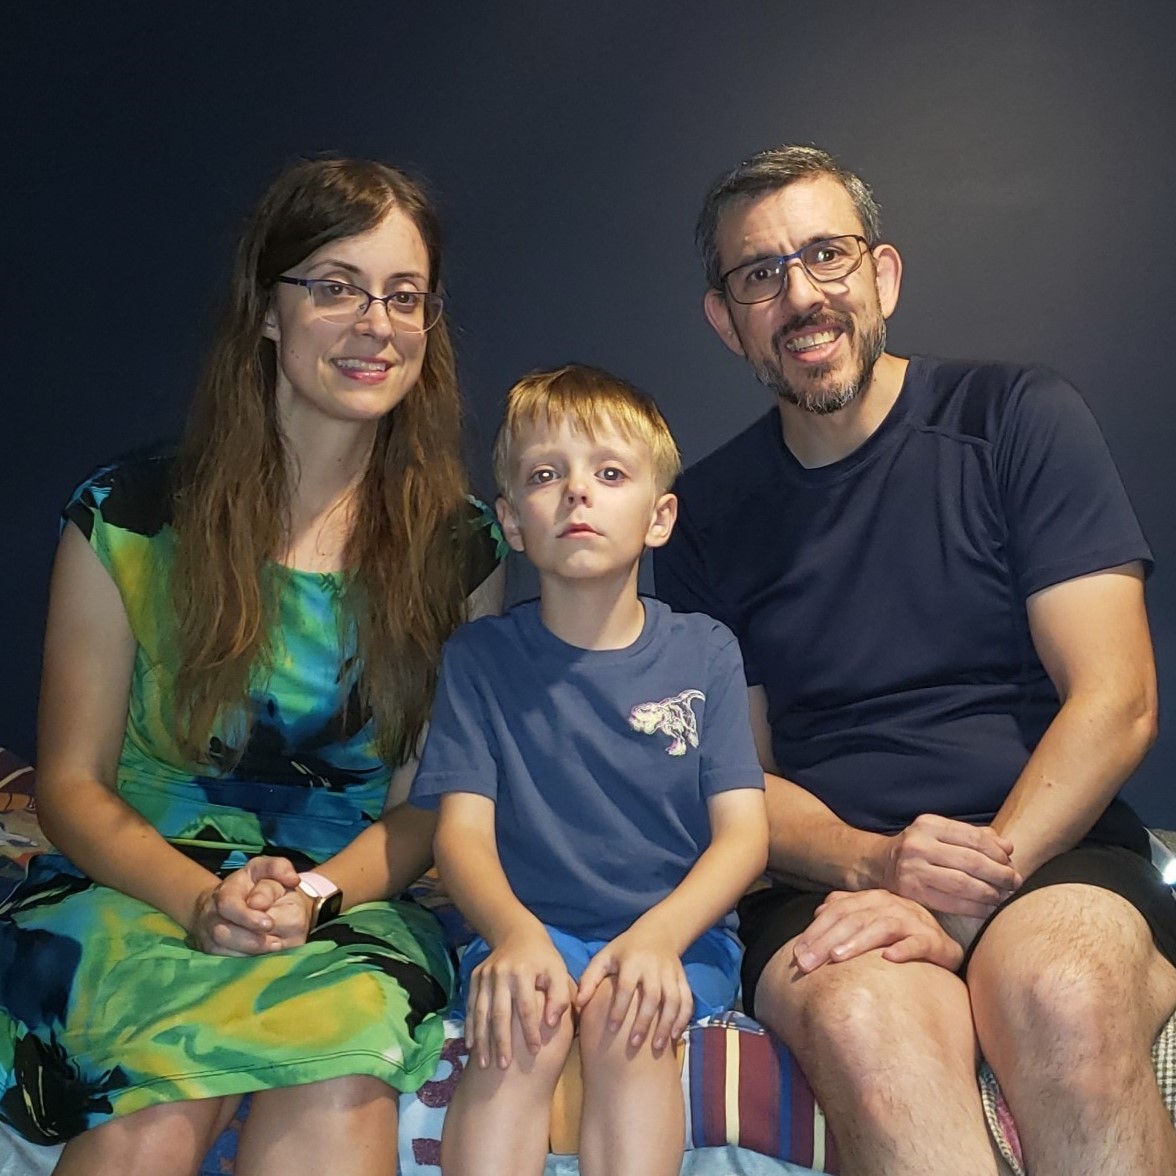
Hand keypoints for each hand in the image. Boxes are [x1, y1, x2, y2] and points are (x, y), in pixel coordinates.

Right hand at [190, 855, 301, 955]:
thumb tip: (292, 880)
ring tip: (273, 948)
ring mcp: (208, 930)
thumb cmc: (259, 885)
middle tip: (275, 942)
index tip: (269, 924)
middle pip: (221, 931)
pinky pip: (220, 958)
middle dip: (249, 939)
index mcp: (228, 888)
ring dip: (248, 951)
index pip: (229, 904)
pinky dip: (241, 958)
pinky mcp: (209, 947)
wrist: (240, 903)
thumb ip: (280, 868)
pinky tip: (260, 957)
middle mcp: (212, 909)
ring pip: (220, 948)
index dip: (247, 917)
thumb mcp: (268, 869)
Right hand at [466, 928, 573, 1069]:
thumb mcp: (558, 972)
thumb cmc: (543, 960)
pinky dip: (471, 1027)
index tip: (534, 1052)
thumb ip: (560, 997)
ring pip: (481, 1012)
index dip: (530, 1031)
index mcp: (523, 971)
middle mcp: (500, 973)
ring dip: (482, 1040)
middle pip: (500, 1013)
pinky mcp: (474, 978)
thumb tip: (551, 1024)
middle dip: (501, 1041)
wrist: (518, 935)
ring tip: (485, 1064)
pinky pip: (471, 1006)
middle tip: (504, 1067)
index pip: (527, 1007)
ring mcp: (484, 975)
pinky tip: (471, 1047)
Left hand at [576, 925, 692, 1053]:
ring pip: (673, 1000)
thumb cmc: (625, 951)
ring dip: (666, 1024)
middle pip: (652, 996)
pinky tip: (675, 1035)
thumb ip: (590, 978)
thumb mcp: (605, 957)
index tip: (612, 1029)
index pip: (626, 987)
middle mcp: (653, 967)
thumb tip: (578, 1003)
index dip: (619, 1008)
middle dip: (644, 1022)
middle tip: (634, 1044)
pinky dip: (683, 1018)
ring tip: (656, 1047)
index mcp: (632, 961)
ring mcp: (670, 972)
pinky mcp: (682, 978)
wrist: (658, 933)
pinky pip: (687, 1000)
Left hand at [792, 889, 964, 973]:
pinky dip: (904, 949)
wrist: (943, 943)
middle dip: (827, 940)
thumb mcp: (870, 919)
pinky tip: (890, 958)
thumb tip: (818, 912)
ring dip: (858, 941)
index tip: (796, 954)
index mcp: (871, 899)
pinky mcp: (934, 940)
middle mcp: (890, 905)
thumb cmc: (900, 932)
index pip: (837, 911)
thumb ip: (845, 912)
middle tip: (807, 963)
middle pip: (853, 919)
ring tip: (838, 957)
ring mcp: (913, 920)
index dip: (815, 931)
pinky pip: (918, 943)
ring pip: (881, 927)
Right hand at [880, 814, 1021, 916]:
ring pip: (964, 884)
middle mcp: (919, 844)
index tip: (1011, 862)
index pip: (972, 837)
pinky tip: (986, 909)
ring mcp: (913, 869)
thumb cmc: (918, 848)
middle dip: (999, 874)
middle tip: (1014, 882)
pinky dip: (974, 908)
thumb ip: (972, 837)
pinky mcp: (912, 892)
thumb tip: (1008, 847)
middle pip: (971, 861)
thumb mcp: (939, 833)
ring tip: (1002, 897)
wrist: (878, 864)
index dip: (997, 852)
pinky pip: (952, 903)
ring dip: (990, 893)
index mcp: (928, 824)